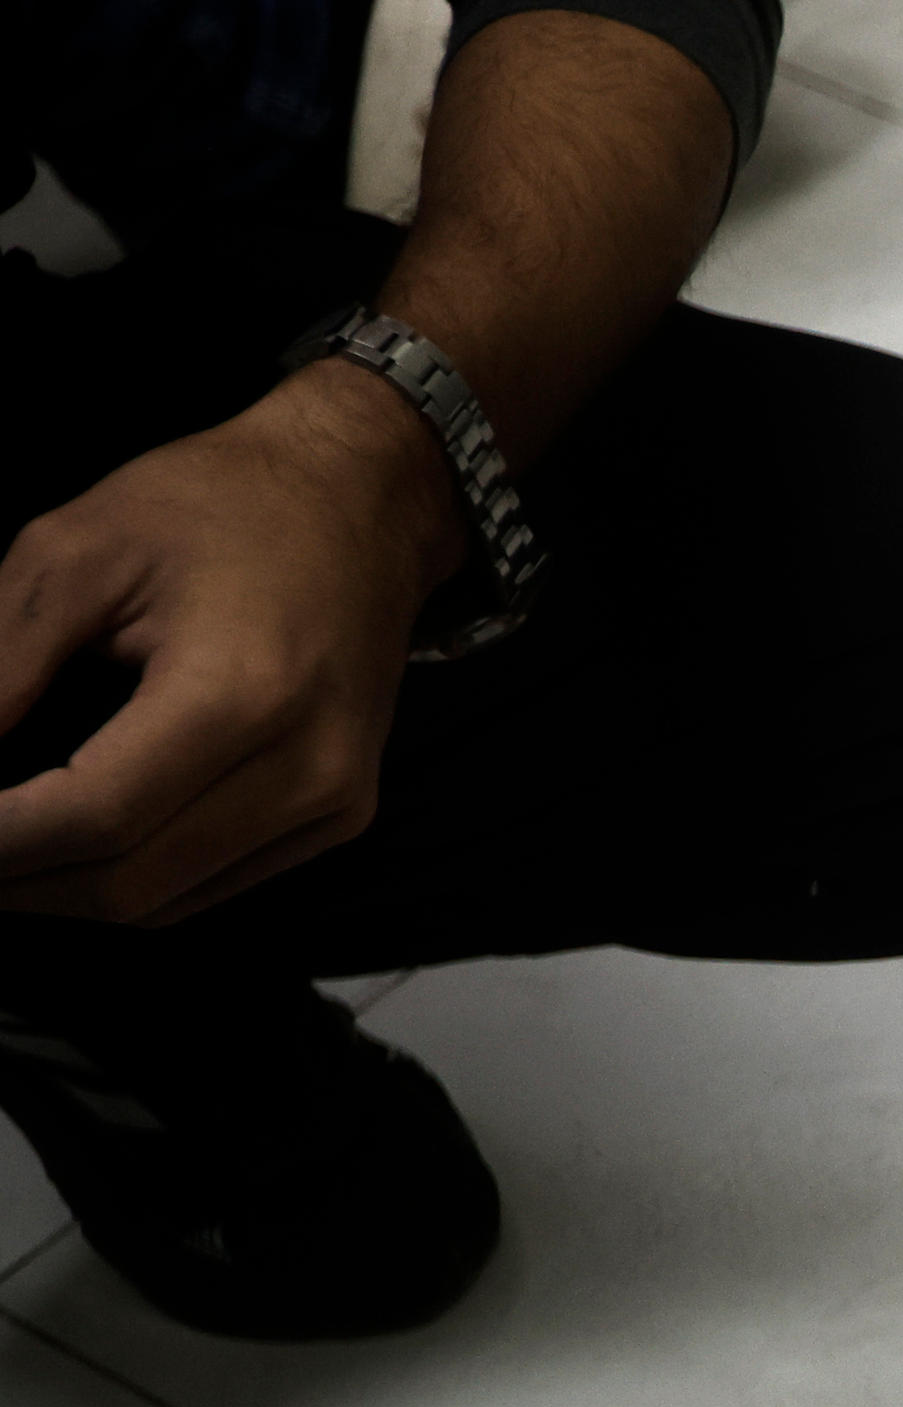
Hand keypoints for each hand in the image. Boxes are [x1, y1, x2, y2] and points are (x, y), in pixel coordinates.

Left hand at [0, 360, 462, 924]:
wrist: (363, 500)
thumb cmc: (222, 504)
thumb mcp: (76, 550)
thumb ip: (2, 658)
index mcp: (243, 691)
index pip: (95, 814)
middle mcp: (309, 769)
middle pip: (126, 883)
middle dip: (15, 881)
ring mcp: (334, 804)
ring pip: (163, 906)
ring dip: (58, 895)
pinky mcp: (339, 818)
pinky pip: (208, 891)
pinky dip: (122, 885)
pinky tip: (64, 850)